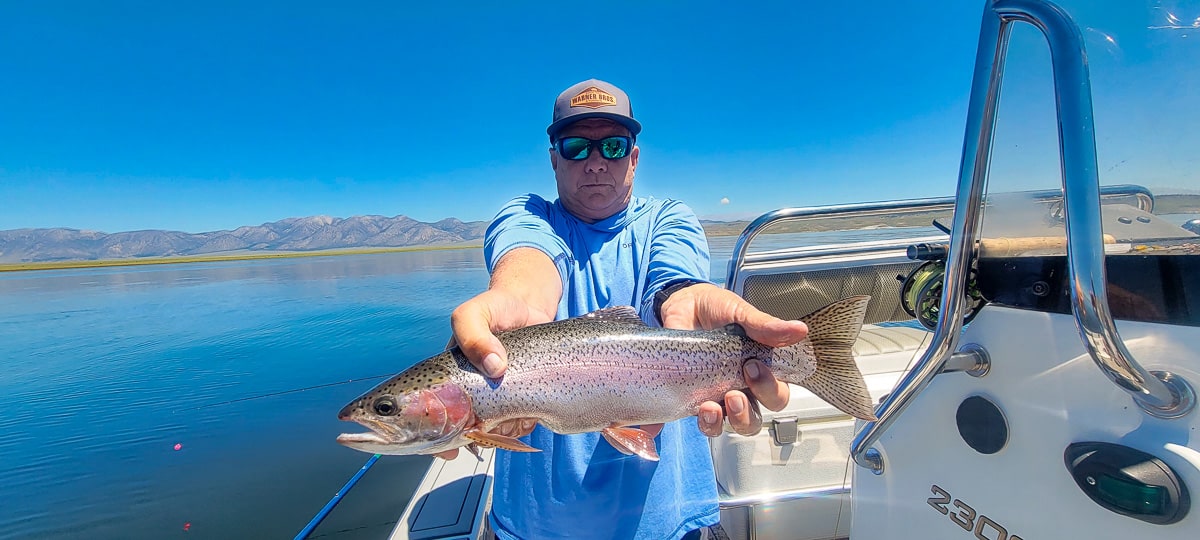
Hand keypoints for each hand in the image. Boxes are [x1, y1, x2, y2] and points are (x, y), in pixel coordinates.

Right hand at [434, 273, 556, 459]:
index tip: (449, 448)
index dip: (429, 442)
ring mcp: (491, 403)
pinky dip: (523, 425)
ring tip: (515, 407)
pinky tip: (529, 409)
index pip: (422, 421)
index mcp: (442, 382)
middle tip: (486, 426)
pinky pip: (516, 429)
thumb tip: (494, 368)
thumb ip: (474, 334)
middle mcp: (463, 397)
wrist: (531, 308)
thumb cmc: (494, 309)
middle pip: (457, 437)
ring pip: (489, 437)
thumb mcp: (474, 313)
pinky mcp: (517, 405)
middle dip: (474, 438)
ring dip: (503, 431)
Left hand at [659, 283, 804, 436]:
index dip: (772, 389)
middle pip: (758, 417)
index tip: (755, 367)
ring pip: (736, 424)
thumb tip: (799, 330)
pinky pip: (708, 424)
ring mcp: (721, 396)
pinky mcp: (698, 400)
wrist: (682, 305)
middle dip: (749, 411)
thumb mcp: (740, 312)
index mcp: (762, 368)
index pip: (779, 393)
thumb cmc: (716, 309)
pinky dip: (708, 422)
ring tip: (715, 406)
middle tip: (734, 391)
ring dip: (730, 421)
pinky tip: (703, 409)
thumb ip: (765, 325)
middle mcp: (745, 388)